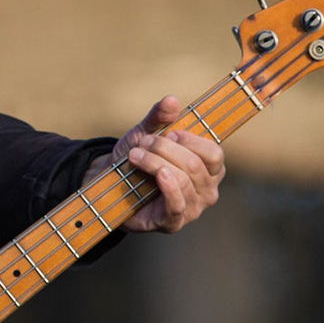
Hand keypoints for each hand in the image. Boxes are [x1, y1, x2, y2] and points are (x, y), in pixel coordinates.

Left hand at [86, 96, 225, 232]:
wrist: (109, 185)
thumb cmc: (136, 159)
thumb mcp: (146, 133)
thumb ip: (159, 117)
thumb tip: (171, 99)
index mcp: (209, 168)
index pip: (214, 153)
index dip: (190, 140)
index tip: (167, 133)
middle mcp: (207, 189)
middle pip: (195, 165)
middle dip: (164, 149)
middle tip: (142, 143)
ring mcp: (193, 208)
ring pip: (184, 181)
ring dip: (156, 163)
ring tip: (135, 156)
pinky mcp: (173, 222)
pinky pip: (177, 205)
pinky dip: (168, 186)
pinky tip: (158, 174)